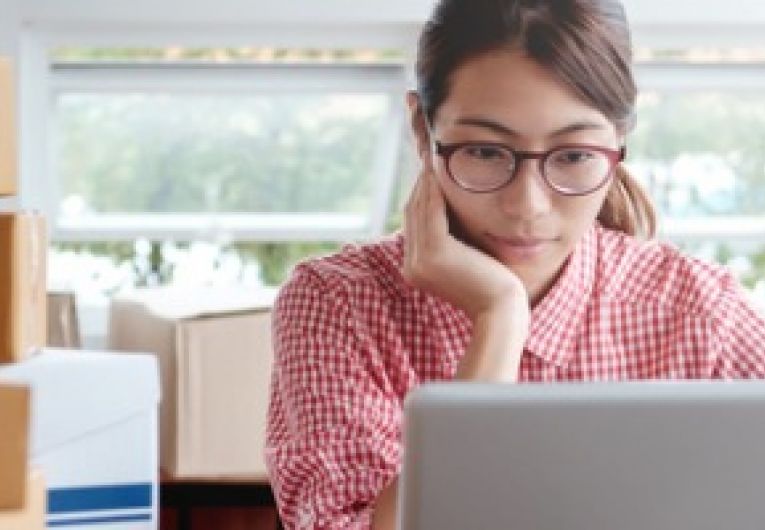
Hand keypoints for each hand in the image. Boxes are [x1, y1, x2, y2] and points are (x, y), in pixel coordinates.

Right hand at [403, 165, 528, 322]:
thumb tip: (451, 210)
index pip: (415, 223)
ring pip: (419, 208)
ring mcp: (420, 261)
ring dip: (426, 181)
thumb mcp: (466, 259)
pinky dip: (434, 190)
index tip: (431, 170)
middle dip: (422, 183)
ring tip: (435, 158)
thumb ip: (454, 240)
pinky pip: (431, 212)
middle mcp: (412, 266)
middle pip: (413, 212)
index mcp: (416, 269)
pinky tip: (440, 173)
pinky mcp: (435, 253)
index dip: (421, 194)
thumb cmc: (493, 287)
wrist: (501, 310)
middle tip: (431, 155)